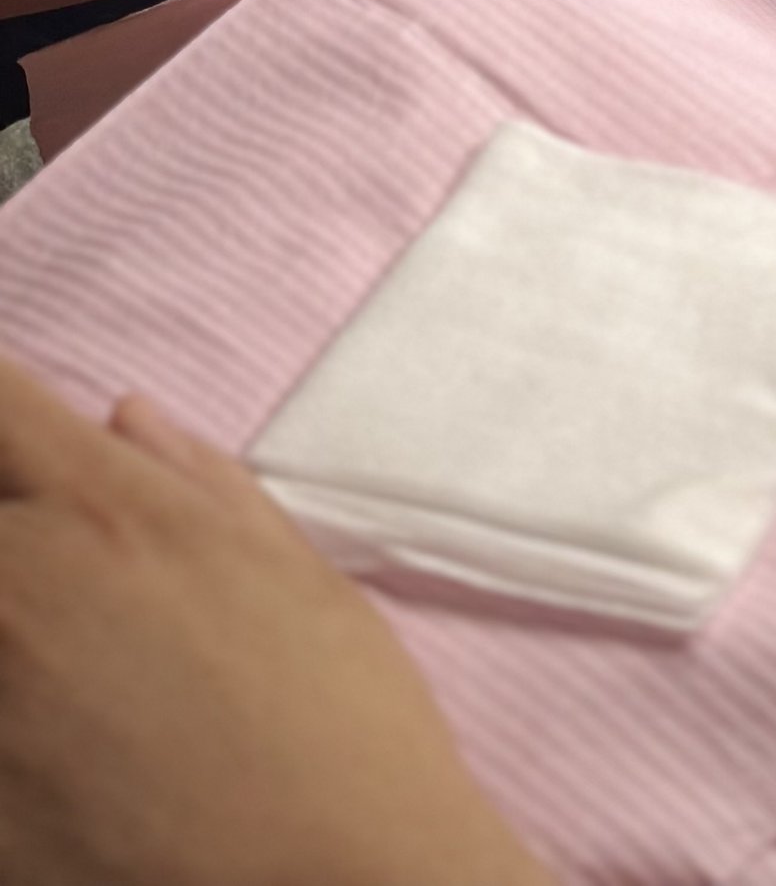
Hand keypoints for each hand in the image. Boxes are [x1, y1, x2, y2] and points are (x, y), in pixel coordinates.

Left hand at [0, 354, 548, 885]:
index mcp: (106, 511)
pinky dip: (12, 734)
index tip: (26, 458)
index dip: (8, 427)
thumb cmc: (342, 723)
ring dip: (15, 638)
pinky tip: (64, 755)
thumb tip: (124, 421)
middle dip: (16, 537)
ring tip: (81, 685)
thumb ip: (198, 485)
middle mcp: (18, 589)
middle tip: (66, 592)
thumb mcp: (295, 576)